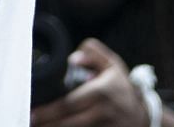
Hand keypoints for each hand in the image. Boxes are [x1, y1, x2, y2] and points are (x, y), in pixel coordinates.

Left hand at [31, 38, 148, 126]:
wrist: (142, 115)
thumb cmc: (120, 88)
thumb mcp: (112, 65)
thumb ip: (93, 54)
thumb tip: (73, 58)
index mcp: (101, 92)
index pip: (70, 104)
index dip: (50, 111)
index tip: (33, 113)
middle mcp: (102, 112)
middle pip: (69, 122)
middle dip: (48, 124)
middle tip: (30, 122)